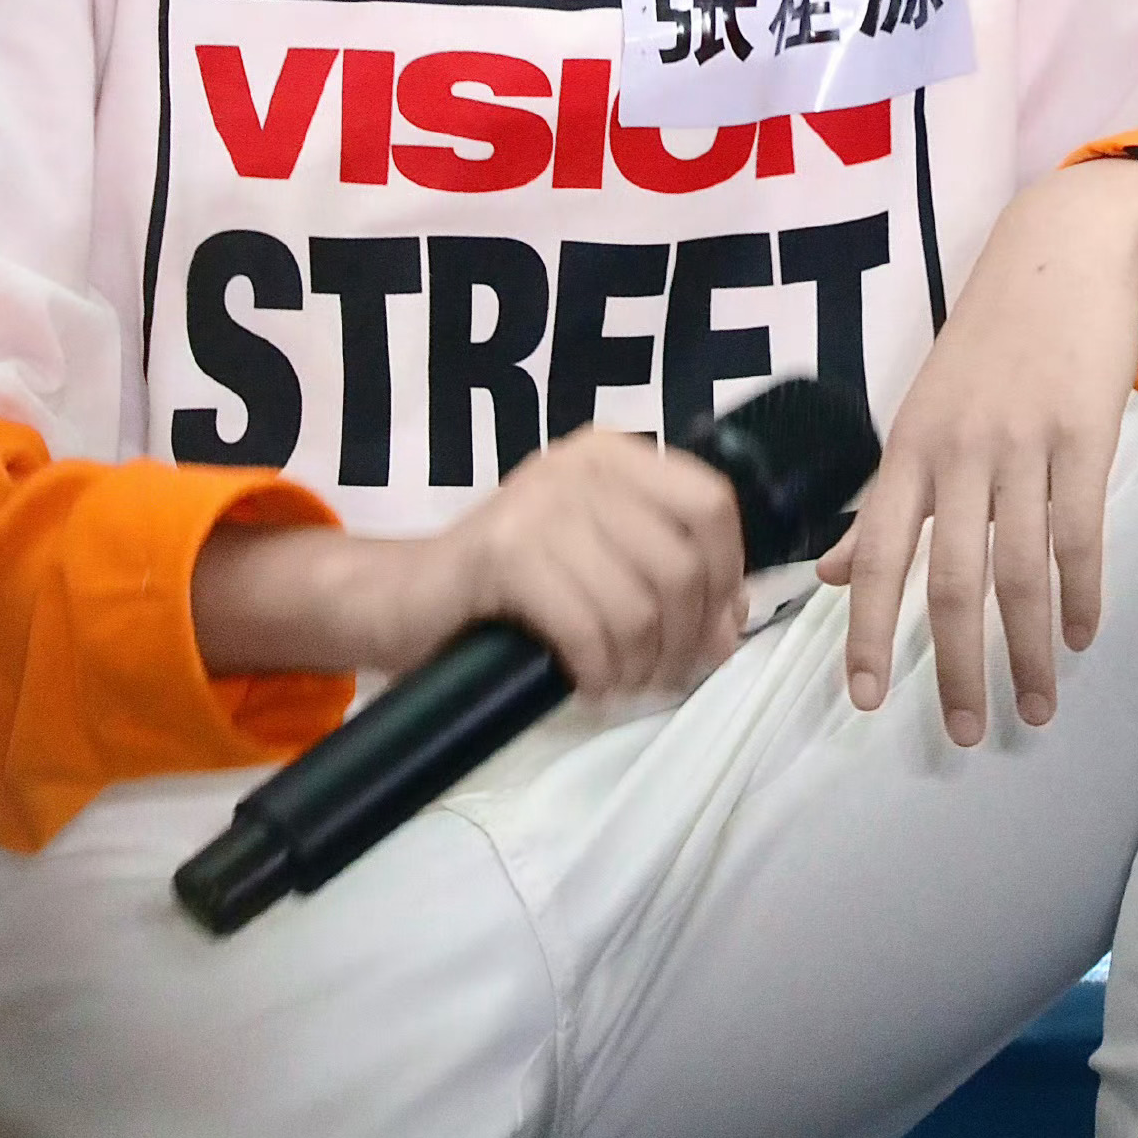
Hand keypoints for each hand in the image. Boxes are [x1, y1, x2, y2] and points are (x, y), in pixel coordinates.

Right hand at [192, 428, 746, 697]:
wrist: (404, 598)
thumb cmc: (514, 586)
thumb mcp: (600, 562)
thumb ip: (668, 575)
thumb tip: (732, 625)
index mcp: (613, 455)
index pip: (711, 504)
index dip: (727, 574)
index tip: (711, 626)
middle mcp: (581, 465)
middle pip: (683, 563)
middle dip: (684, 639)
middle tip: (660, 676)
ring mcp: (540, 504)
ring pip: (640, 605)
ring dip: (640, 666)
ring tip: (618, 682)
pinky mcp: (503, 553)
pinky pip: (588, 628)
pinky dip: (597, 672)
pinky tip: (583, 682)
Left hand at [815, 157, 1137, 742]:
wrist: (1059, 252)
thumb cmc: (987, 344)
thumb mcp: (923, 414)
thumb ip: (884, 499)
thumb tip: (836, 574)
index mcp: (909, 451)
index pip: (878, 557)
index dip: (868, 633)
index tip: (865, 703)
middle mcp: (956, 450)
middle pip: (949, 580)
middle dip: (956, 666)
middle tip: (969, 733)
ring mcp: (1021, 442)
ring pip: (1019, 569)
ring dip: (1029, 649)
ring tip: (1038, 706)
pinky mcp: (1086, 432)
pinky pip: (1081, 531)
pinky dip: (1081, 593)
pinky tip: (1082, 635)